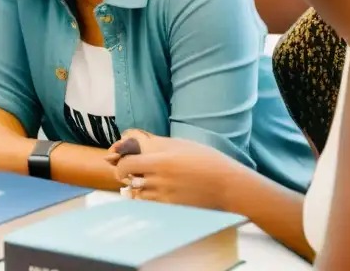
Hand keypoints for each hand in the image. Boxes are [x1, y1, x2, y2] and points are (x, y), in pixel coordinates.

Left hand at [109, 129, 238, 211]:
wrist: (227, 184)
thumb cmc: (206, 160)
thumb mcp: (180, 145)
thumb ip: (157, 144)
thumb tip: (137, 141)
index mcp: (160, 161)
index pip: (127, 164)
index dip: (121, 165)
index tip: (124, 166)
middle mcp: (160, 180)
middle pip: (131, 181)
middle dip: (128, 178)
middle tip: (132, 175)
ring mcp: (166, 196)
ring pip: (139, 196)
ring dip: (138, 191)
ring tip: (146, 185)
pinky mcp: (173, 209)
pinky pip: (151, 207)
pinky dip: (149, 201)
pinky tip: (156, 195)